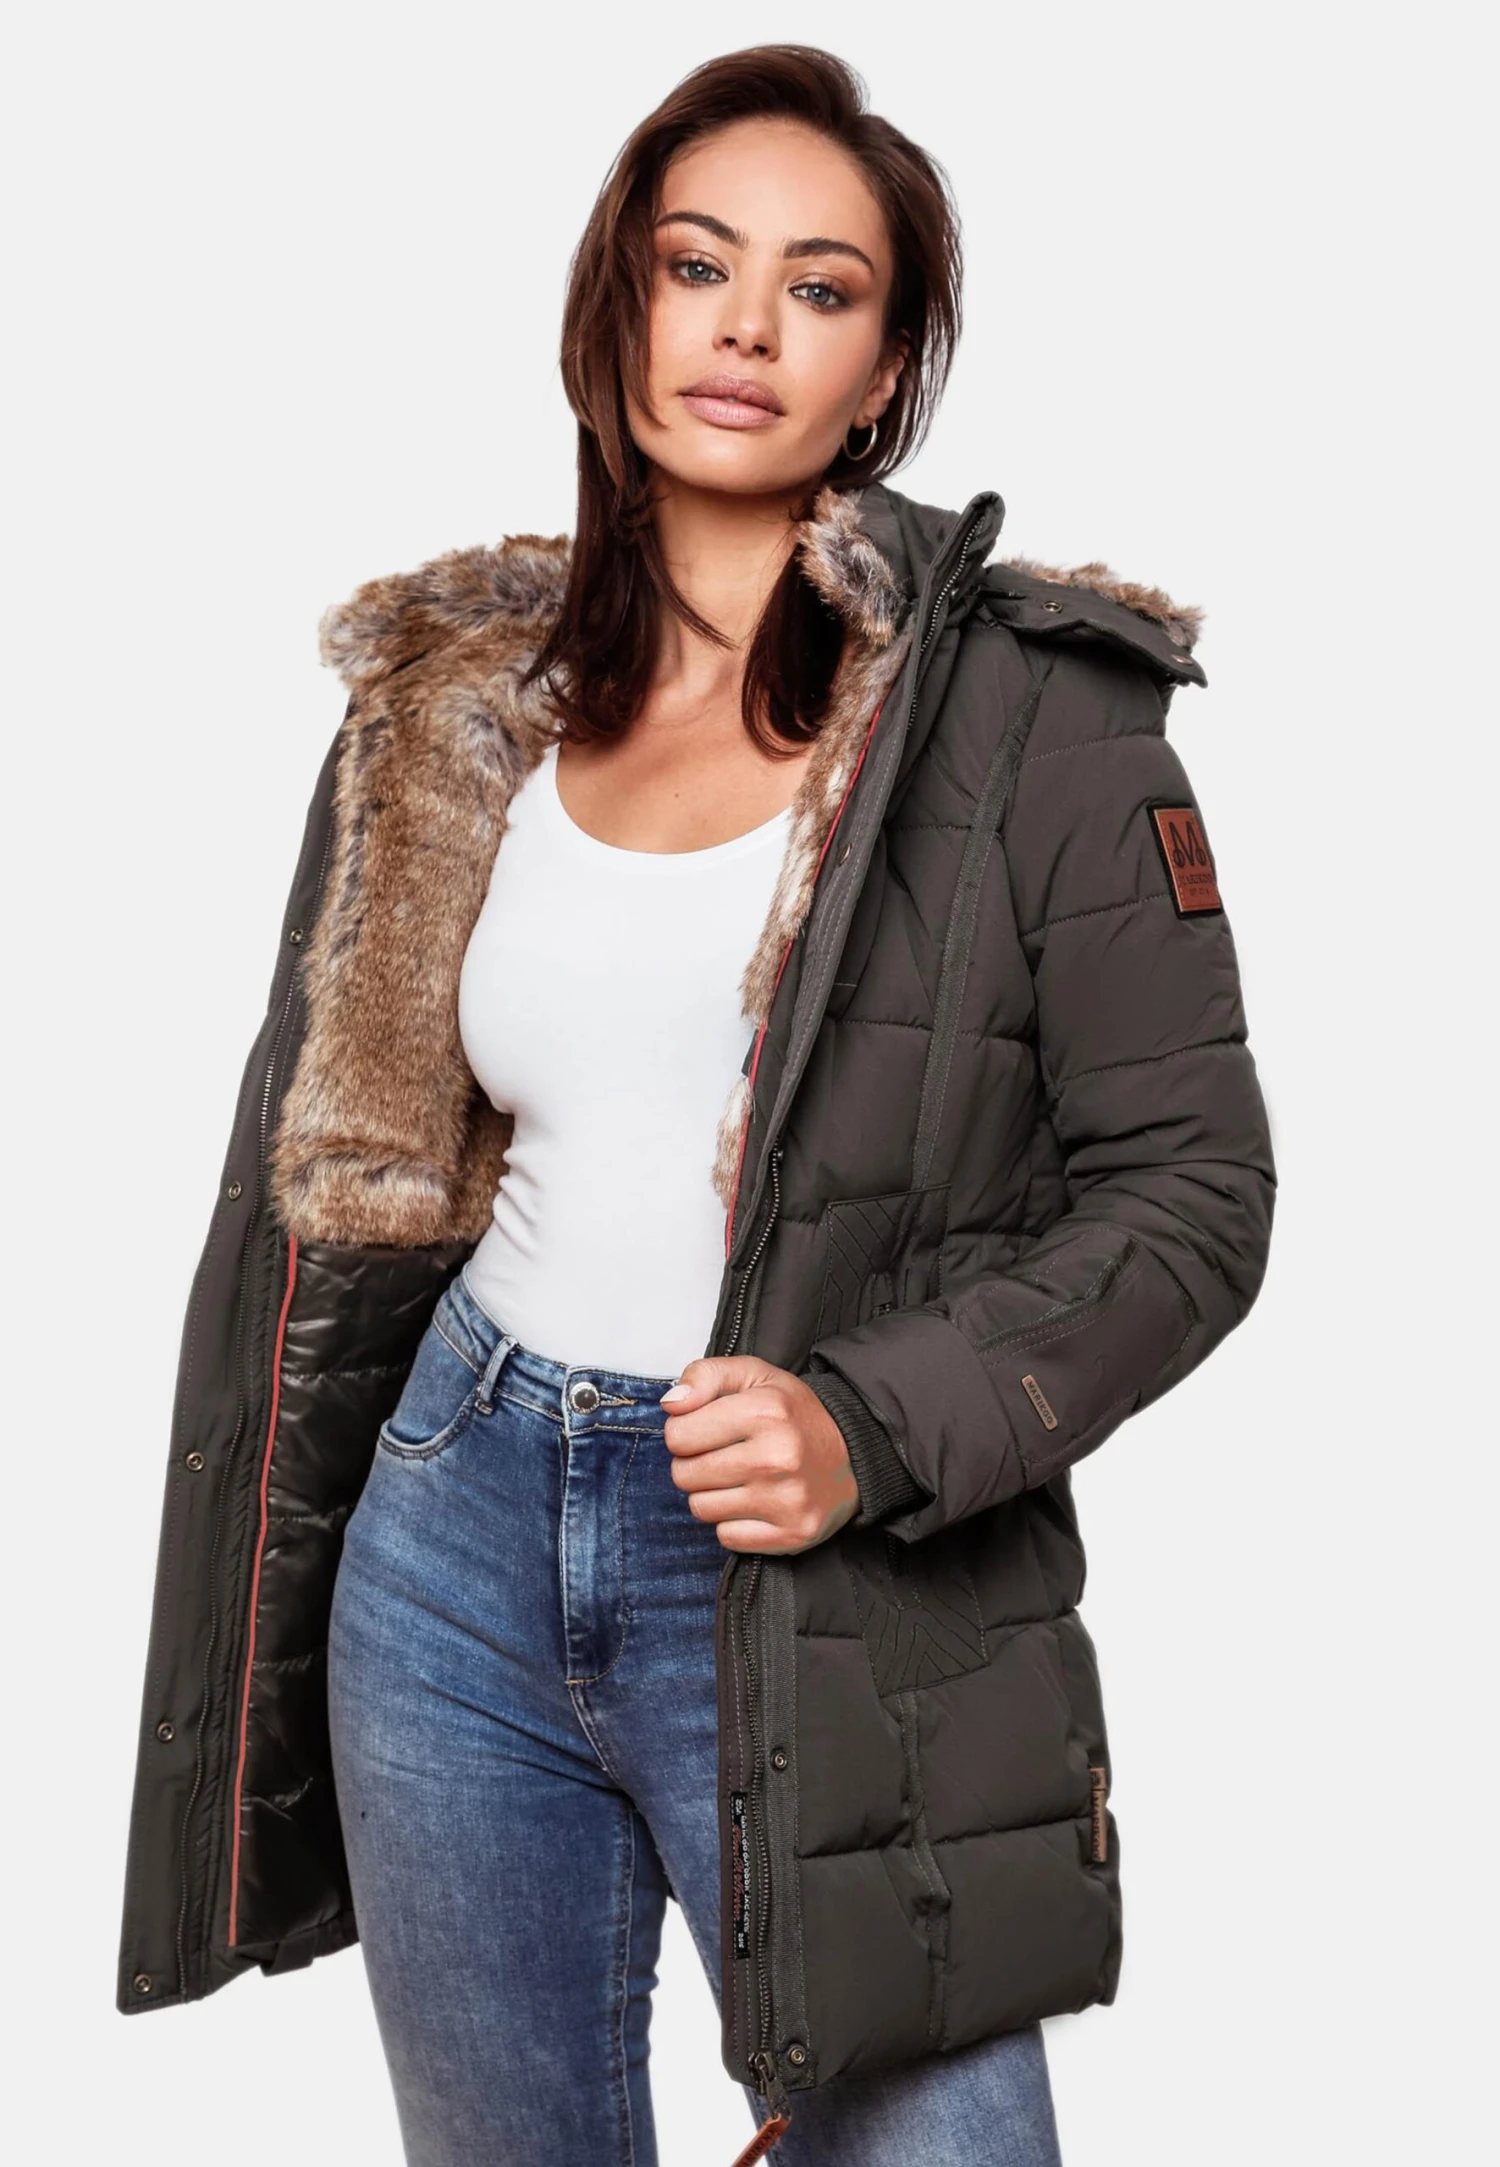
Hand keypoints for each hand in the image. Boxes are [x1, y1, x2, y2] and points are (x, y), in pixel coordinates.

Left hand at [658, 1355, 859, 1554]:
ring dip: (711, 1494)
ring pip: (701, 1508)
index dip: (685, 1431)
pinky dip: (732, 1522)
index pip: (678, 1435)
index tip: (706, 1430)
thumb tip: (671, 1403)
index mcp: (765, 1411)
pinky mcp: (792, 1534)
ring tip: (738, 1478)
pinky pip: (726, 1537)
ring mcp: (786, 1500)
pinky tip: (754, 1502)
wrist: (855, 1454)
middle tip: (722, 1455)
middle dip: (694, 1464)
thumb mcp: (754, 1375)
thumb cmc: (793, 1414)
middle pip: (684, 1475)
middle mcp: (777, 1458)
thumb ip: (706, 1375)